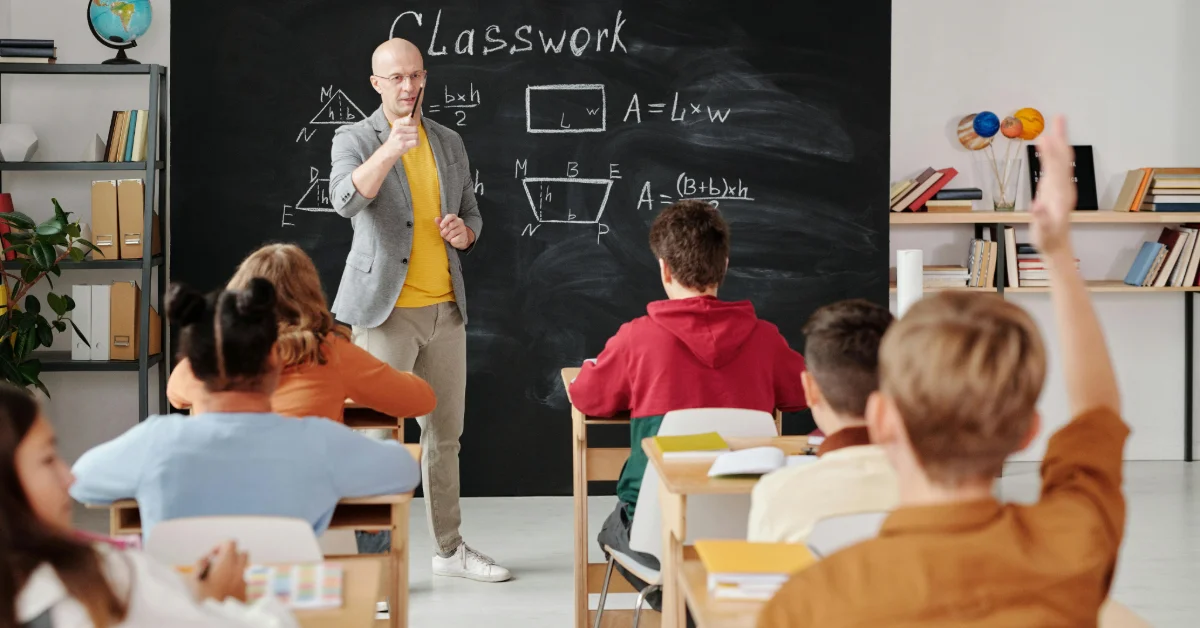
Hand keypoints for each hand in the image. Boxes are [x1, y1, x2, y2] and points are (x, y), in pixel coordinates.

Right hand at [192, 540, 248, 602]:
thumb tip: (206, 559)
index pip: (230, 542)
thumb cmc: (203, 600)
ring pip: (245, 566)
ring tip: (220, 578)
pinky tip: (225, 589)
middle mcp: (240, 569)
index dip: (219, 545)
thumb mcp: (192, 581)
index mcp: (227, 563)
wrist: (217, 619)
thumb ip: (199, 565)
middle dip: (230, 556)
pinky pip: (245, 579)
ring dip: (234, 567)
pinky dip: (237, 579)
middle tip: (216, 566)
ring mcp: (245, 581)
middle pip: (241, 552)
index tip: (211, 557)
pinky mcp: (247, 593)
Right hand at [384, 115, 418, 159]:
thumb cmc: (395, 139)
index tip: (411, 128)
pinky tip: (412, 144)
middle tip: (411, 136)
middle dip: (415, 132)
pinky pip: (416, 142)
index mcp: (397, 123)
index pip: (410, 119)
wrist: (389, 150)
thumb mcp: (397, 127)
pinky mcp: (404, 144)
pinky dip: (416, 144)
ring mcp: (401, 137)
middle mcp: (398, 129)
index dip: (413, 124)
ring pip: (416, 135)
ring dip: (416, 139)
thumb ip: (405, 121)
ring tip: (411, 140)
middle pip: (415, 128)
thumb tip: (411, 114)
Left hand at [437, 214, 473, 249]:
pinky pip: (455, 239)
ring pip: (452, 233)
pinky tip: (452, 240)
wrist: (459, 239)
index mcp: (454, 217)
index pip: (450, 216)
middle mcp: (459, 221)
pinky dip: (452, 241)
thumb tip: (436, 218)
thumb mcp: (444, 227)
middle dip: (444, 231)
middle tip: (443, 235)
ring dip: (448, 237)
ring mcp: (463, 228)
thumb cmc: (450, 231)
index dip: (445, 221)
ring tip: (448, 238)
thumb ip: (440, 223)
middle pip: (450, 225)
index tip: (441, 226)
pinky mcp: (464, 235)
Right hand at [1029, 115, 1076, 260]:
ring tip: (1056, 124)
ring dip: (1060, 141)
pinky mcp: (1056, 188)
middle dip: (1061, 138)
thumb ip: (1042, 219)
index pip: (1055, 169)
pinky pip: (1055, 166)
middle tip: (1059, 117)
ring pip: (1061, 160)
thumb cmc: (1048, 240)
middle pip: (1062, 158)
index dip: (1050, 153)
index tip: (1044, 138)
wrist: (1057, 246)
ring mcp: (1061, 186)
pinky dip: (1053, 153)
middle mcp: (1064, 187)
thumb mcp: (1043, 233)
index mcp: (1060, 195)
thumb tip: (1038, 206)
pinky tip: (1048, 145)